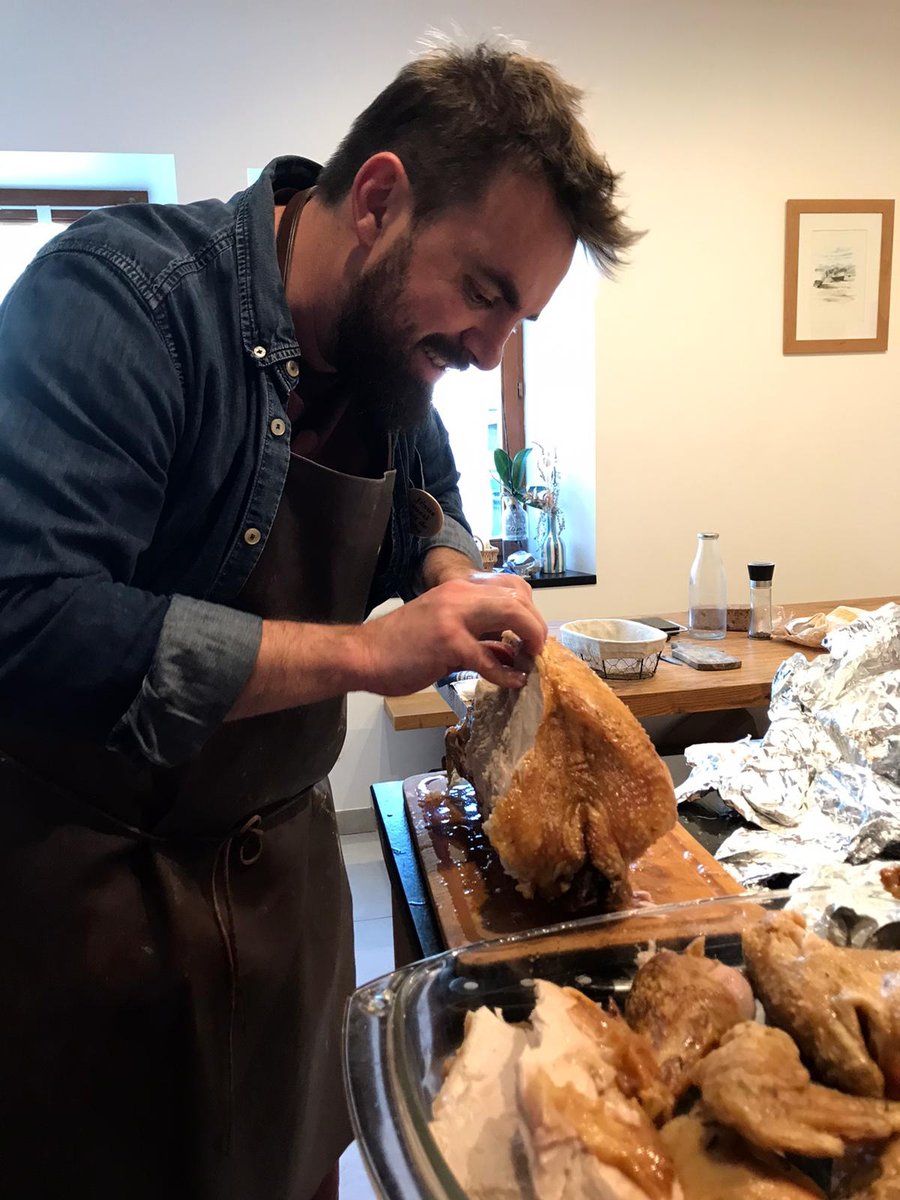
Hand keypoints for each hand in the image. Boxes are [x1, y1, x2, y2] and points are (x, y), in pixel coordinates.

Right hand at [357, 575, 547, 694]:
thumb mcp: (446, 631)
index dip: (529, 610)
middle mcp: (460, 594)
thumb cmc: (401, 646)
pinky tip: (512, 683)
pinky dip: (507, 673)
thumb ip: (480, 637)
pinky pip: (491, 657)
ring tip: (530, 661)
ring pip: (512, 613)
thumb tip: (511, 652)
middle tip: (536, 651)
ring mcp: (455, 615)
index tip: (530, 635)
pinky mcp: (449, 642)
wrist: (364, 655)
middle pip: (518, 595)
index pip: (511, 585)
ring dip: (530, 638)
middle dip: (535, 624)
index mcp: (459, 588)